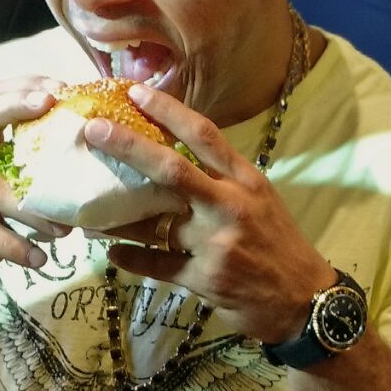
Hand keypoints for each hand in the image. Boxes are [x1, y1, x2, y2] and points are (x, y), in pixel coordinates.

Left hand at [87, 83, 335, 344]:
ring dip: (116, 216)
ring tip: (86, 207)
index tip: (136, 91)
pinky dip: (131, 258)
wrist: (304, 299)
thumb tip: (178, 154)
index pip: (205, 135)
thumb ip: (223, 178)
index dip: (169, 110)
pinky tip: (113, 252)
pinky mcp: (205, 278)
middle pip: (172, 169)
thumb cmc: (278, 244)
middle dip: (128, 146)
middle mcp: (230, 206)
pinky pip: (157, 266)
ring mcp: (216, 243)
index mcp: (245, 181)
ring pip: (154, 224)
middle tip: (93, 130)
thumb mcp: (260, 200)